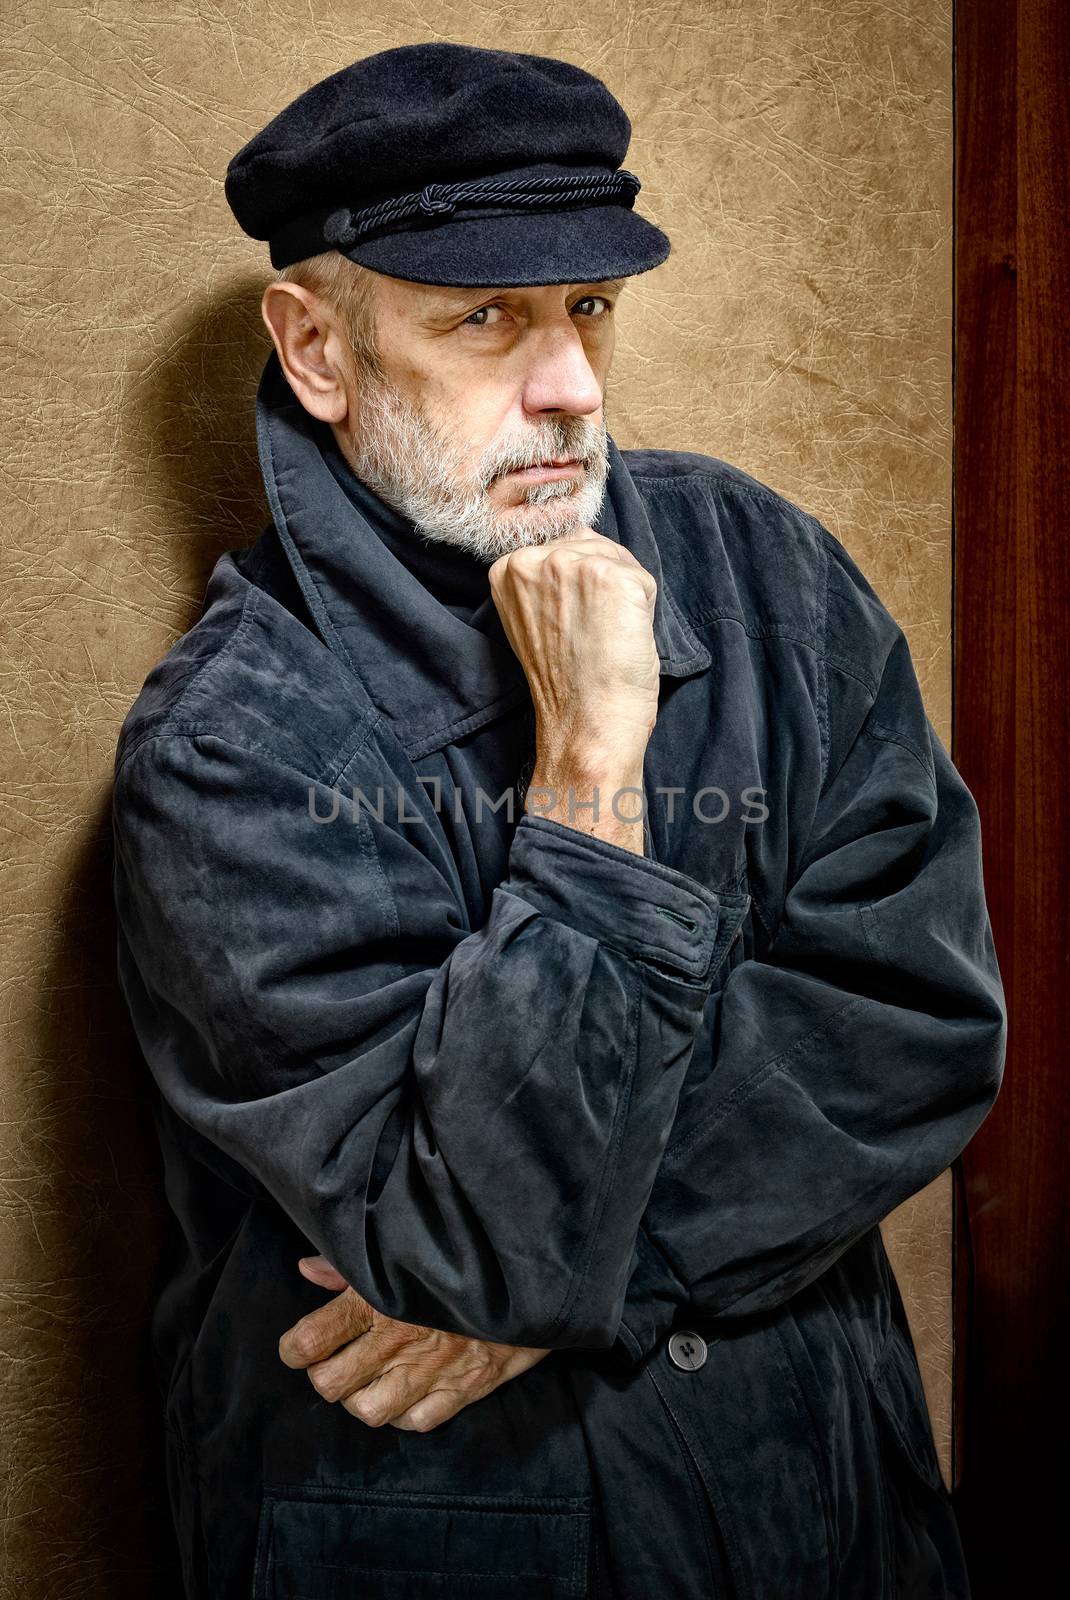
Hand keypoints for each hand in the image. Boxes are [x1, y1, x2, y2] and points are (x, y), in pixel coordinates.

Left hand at [278, 1255, 552, 1431]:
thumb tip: (307, 1268)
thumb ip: (350, 1264)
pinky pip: (417, 1423)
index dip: (294, 1348)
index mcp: (377, 1299)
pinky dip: (407, 1413)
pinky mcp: (465, 1388)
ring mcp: (432, 1370)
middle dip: (325, 1375)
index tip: (300, 1344)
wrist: (530, 1267)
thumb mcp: (402, 1245)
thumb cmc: (460, 1251)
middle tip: (337, 1361)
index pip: (309, 1342)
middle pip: (329, 1385)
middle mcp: (399, 1339)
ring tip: (371, 1380)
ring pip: (368, 1412)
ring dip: (362, 1398)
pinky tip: (409, 1391)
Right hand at [488, 528, 660, 776]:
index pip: (562, 545)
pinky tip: (622, 637)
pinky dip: (644, 609)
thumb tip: (583, 550)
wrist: (585, 721)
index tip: (573, 622)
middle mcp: (534, 559)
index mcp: (508, 568)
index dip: (579, 584)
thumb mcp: (534, 620)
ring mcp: (573, 565)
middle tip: (591, 633)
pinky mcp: (612, 577)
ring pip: (618, 561)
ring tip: (605, 636)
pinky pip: (643, 580)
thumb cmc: (565, 682)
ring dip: (623, 595)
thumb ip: (545, 583)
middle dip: (602, 583)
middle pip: (591, 546)